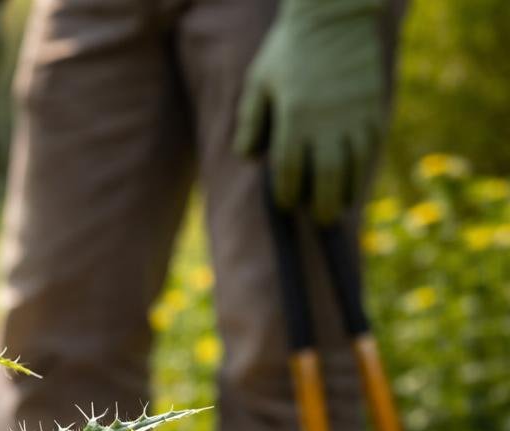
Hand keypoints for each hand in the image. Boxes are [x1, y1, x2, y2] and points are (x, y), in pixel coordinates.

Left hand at [235, 0, 385, 222]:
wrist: (335, 15)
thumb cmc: (288, 49)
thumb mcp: (259, 81)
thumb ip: (250, 121)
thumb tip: (247, 158)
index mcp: (294, 116)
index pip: (289, 169)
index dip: (287, 193)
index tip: (286, 203)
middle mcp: (326, 120)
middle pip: (326, 176)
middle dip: (321, 204)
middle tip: (317, 219)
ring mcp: (354, 115)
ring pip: (354, 166)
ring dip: (346, 192)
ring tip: (337, 209)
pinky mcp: (374, 107)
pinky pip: (372, 148)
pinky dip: (366, 169)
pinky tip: (358, 182)